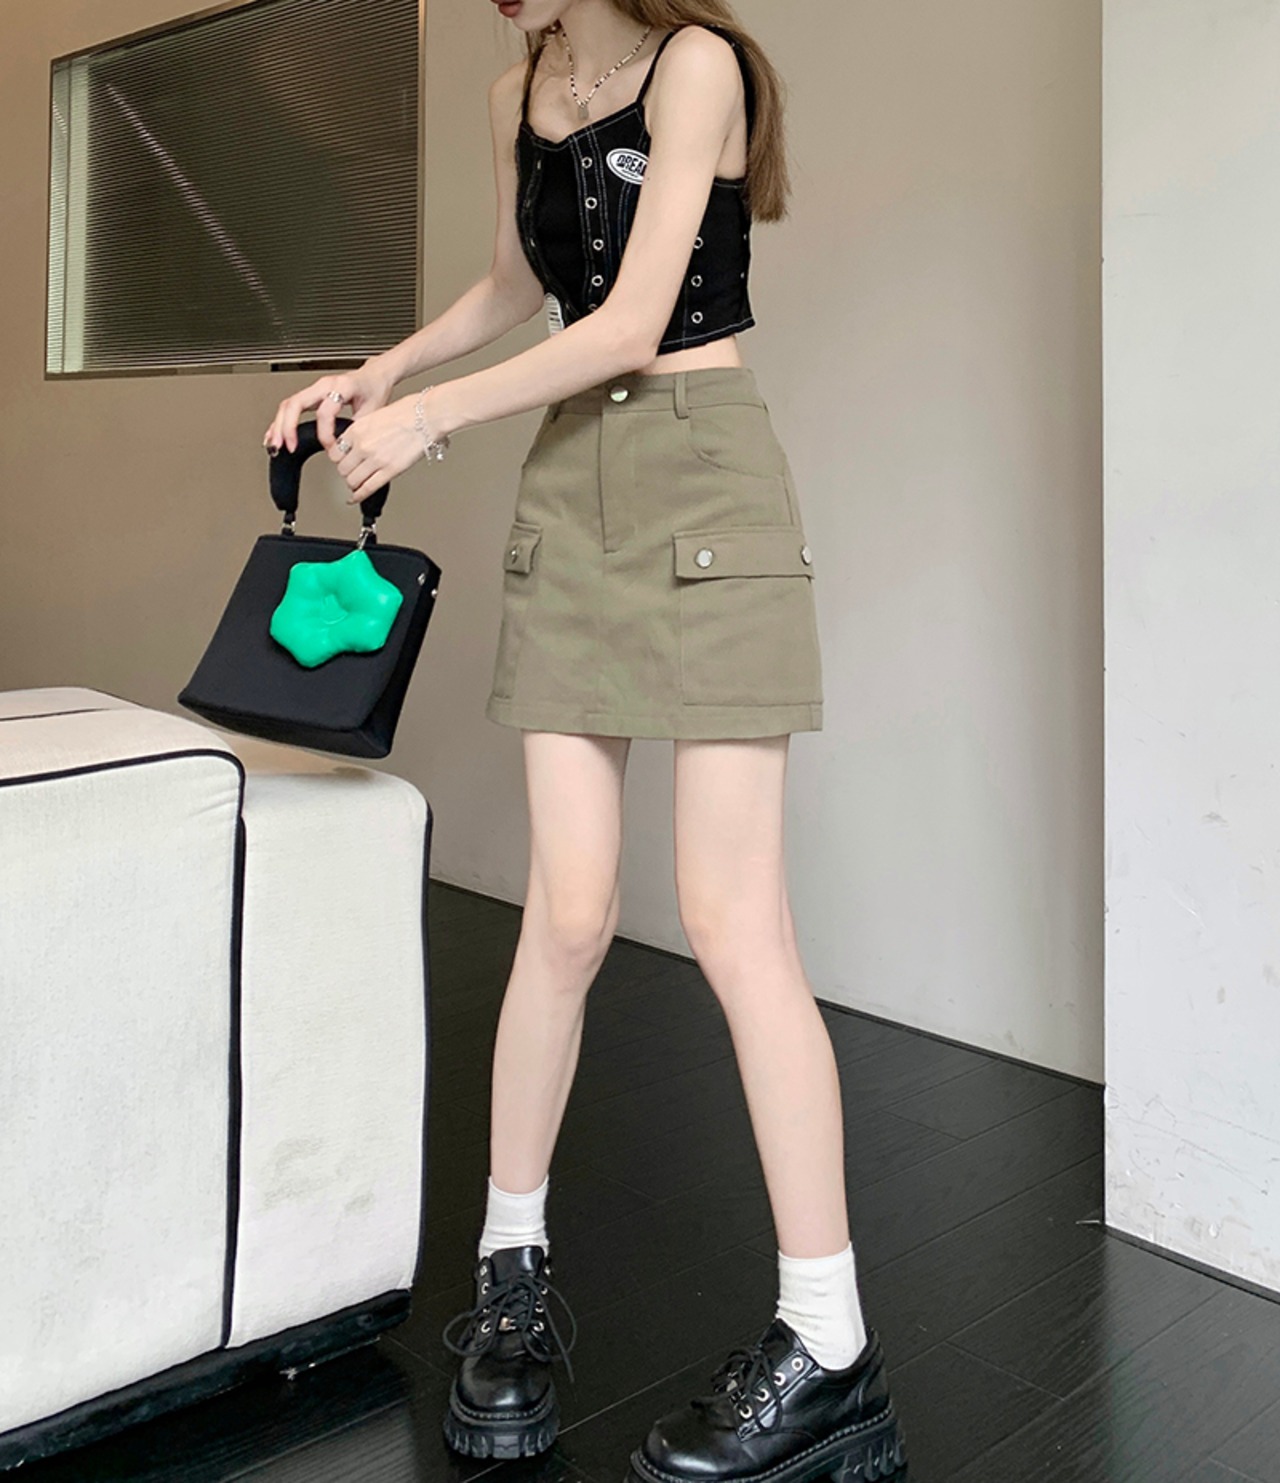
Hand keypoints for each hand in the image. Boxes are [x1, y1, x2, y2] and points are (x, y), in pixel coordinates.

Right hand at [262, 359, 396, 454]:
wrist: (374, 376)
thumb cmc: (374, 389)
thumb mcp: (373, 410)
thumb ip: (358, 428)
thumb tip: (344, 448)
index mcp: (341, 386)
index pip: (325, 412)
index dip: (326, 434)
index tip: (331, 448)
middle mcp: (324, 385)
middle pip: (295, 403)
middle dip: (287, 427)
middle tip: (286, 446)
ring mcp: (315, 389)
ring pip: (288, 404)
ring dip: (279, 425)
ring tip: (275, 444)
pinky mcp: (311, 396)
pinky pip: (290, 407)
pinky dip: (281, 422)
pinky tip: (274, 435)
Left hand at [331, 393, 433, 504]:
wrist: (426, 417)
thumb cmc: (407, 412)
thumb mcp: (374, 416)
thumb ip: (362, 431)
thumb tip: (356, 443)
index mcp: (357, 429)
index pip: (335, 452)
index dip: (338, 459)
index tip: (341, 461)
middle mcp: (363, 445)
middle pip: (342, 468)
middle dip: (346, 472)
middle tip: (351, 473)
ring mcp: (375, 460)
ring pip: (352, 481)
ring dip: (353, 484)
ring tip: (357, 484)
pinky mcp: (389, 471)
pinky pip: (367, 488)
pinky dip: (359, 496)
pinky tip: (356, 498)